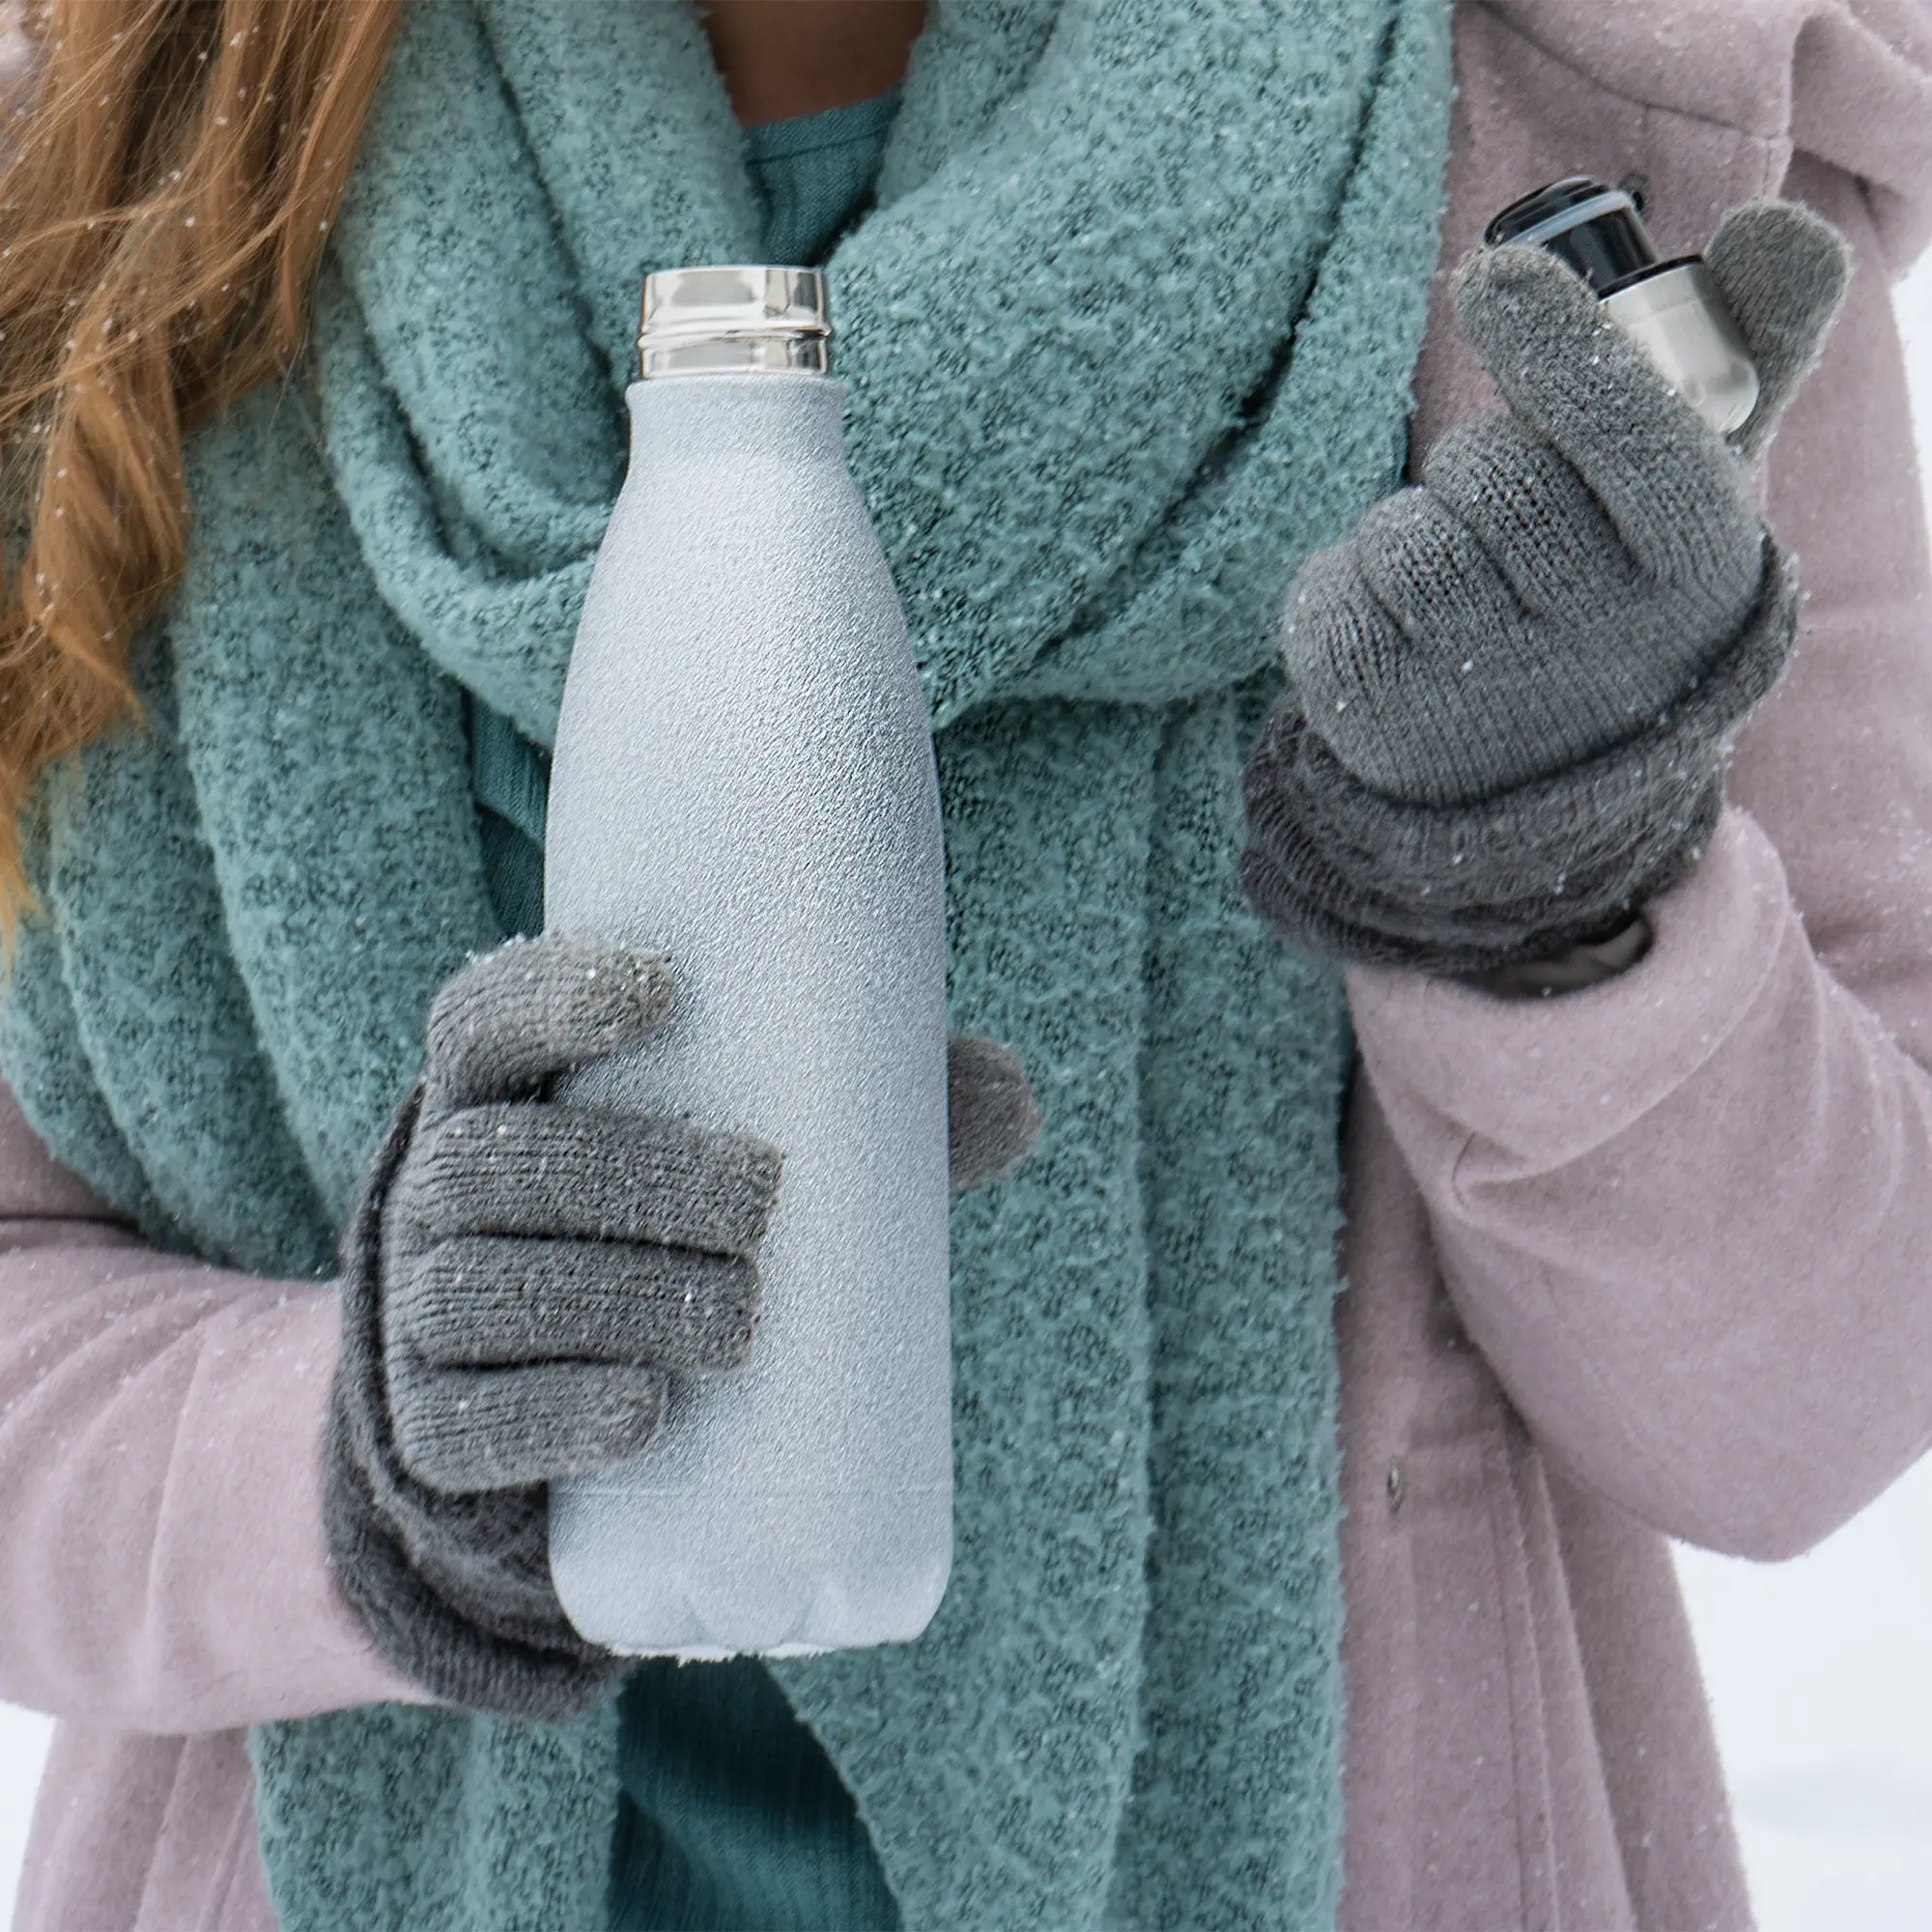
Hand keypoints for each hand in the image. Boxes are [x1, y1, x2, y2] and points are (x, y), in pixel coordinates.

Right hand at [326, 938, 1038, 1716]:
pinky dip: (553, 1415)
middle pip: (497, 1163)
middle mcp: (439, 1189)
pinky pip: (461, 1426)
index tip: (660, 994)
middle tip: (763, 1200)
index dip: (551, 997)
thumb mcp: (747, 1146)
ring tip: (738, 1323)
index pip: (483, 1022)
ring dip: (615, 1298)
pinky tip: (644, 1415)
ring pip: (481, 1291)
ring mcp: (420, 1311)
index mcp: (506, 1095)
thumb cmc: (671, 1219)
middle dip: (632, 1177)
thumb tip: (1017, 1099)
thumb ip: (870, 1110)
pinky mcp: (431, 1429)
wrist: (556, 1384)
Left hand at [1242, 199, 1848, 974]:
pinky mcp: (1382, 717)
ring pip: (1405, 534)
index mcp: (1695, 559)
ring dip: (1411, 527)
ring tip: (1462, 580)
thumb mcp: (1697, 477)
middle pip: (1493, 472)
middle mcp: (1600, 639)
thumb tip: (1775, 222)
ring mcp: (1487, 692)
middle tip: (1509, 514)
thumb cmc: (1616, 576)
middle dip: (1481, 464)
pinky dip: (1344, 583)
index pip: (1627, 430)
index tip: (1492, 276)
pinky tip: (1399, 626)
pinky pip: (1331, 589)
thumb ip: (1751, 345)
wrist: (1542, 762)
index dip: (1556, 346)